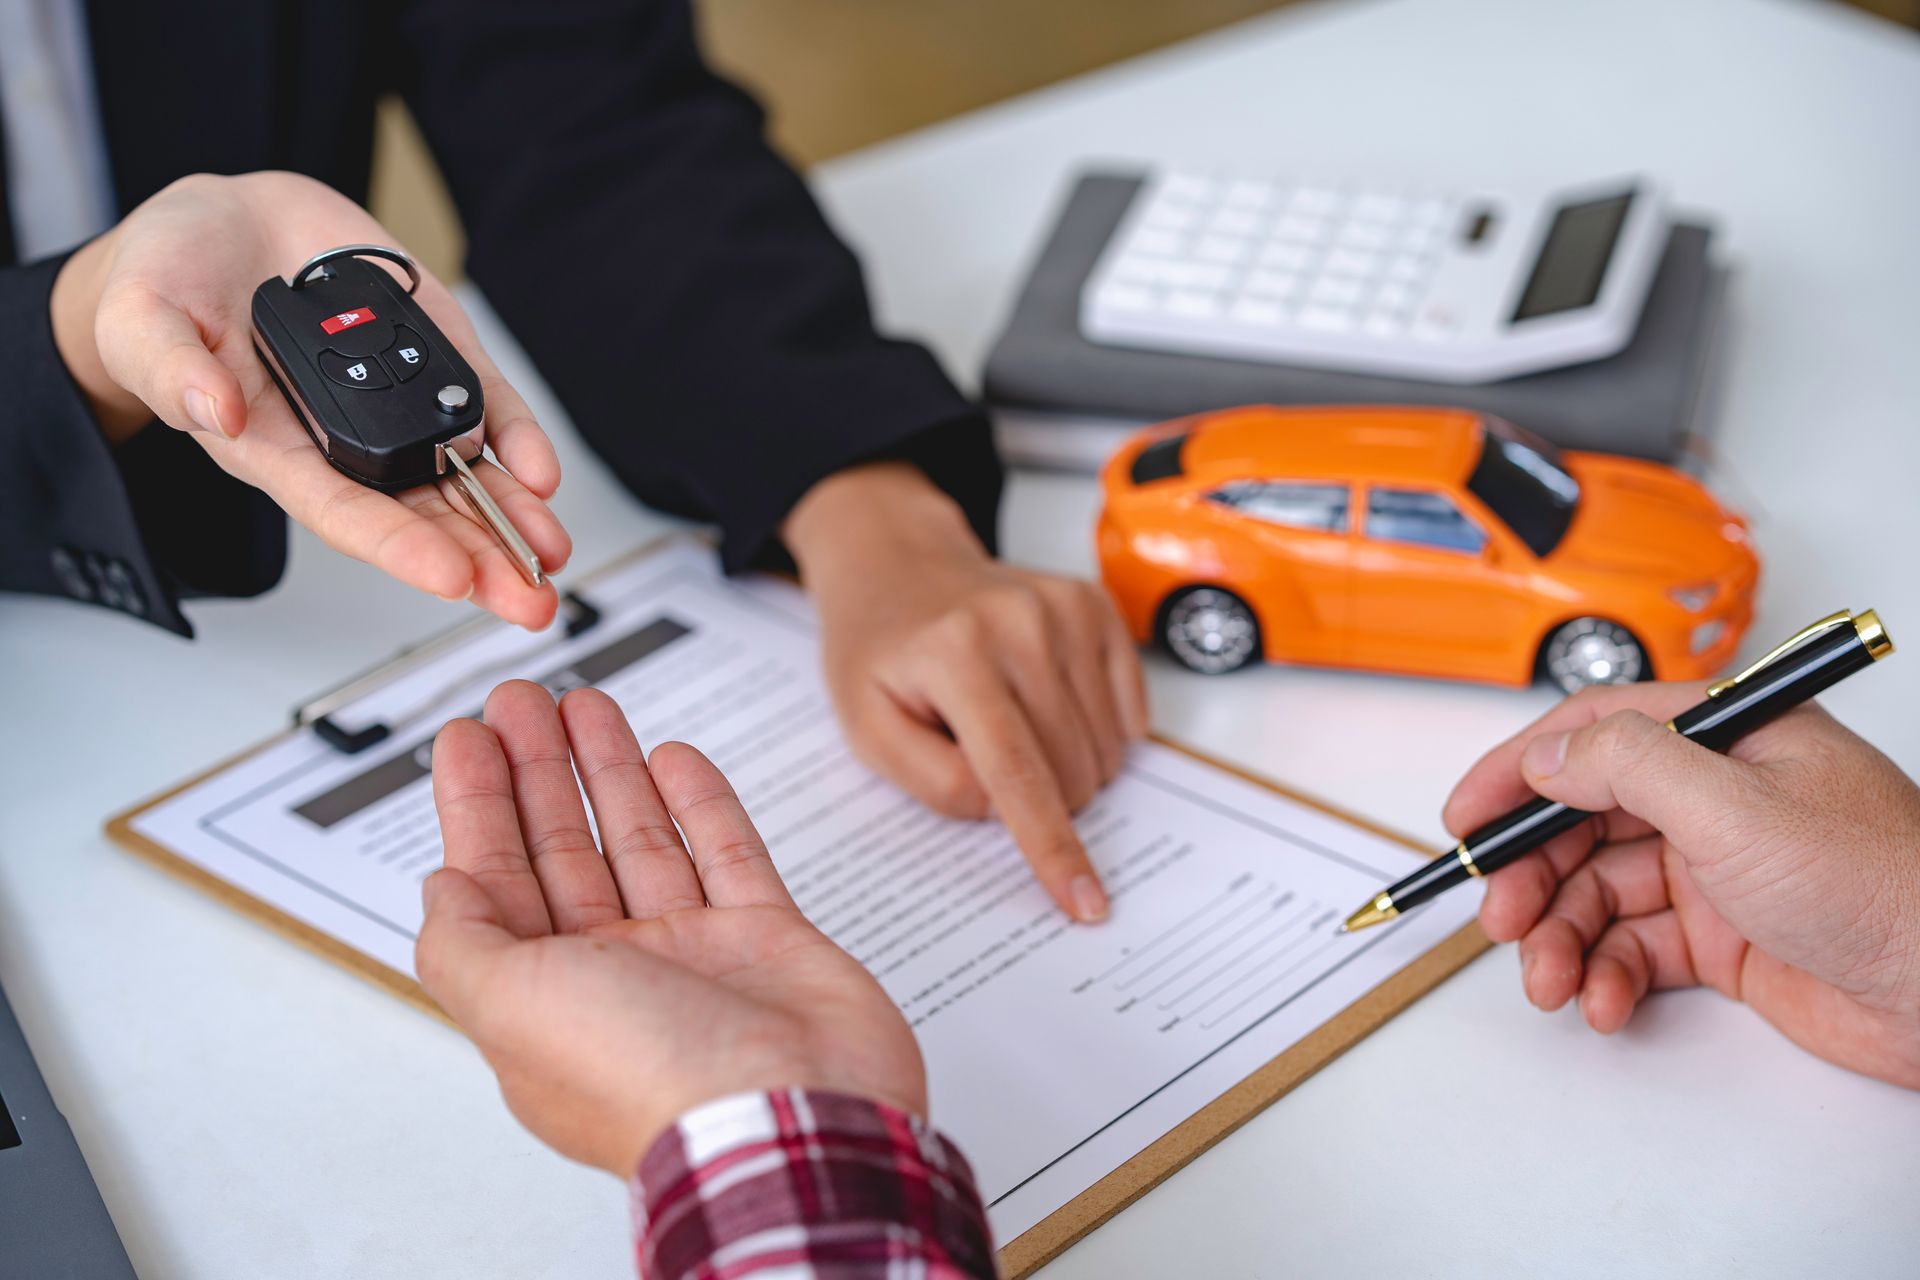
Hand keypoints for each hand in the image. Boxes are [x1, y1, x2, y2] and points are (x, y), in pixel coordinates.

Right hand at [49, 172, 568, 627]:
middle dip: (481, 557)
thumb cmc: (170, 282)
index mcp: (274, 450)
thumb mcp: (139, 317)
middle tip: (531, 598)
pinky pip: (483, 404)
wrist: (223, 224)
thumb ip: (169, 366)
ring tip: (551, 555)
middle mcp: (343, 439)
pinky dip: (517, 438)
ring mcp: (393, 398)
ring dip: (512, 515)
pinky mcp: (430, 349)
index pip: (343, 513)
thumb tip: (213, 410)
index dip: (398, 547)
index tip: (451, 577)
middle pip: (421, 513)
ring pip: (462, 472)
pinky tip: (543, 473)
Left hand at [416, 680, 925, 1174]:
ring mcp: (695, 956)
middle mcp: (616, 978)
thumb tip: (439, 891)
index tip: (467, 739)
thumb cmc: (649, 1077)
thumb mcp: (511, 1006)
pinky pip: (728, 856)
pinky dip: (702, 805)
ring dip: (611, 771)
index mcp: (545, 1002)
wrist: (791, 1116)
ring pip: (642, 843)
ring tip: (589, 704)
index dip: (476, 808)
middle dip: (538, 772)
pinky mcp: (768, 941)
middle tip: (523, 702)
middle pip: (564, 854)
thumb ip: (462, 943)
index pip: (495, 886)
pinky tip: (676, 759)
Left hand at [783, 463, 1148, 922]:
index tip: (1085, 904)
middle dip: (1040, 799)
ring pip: (1106, 750)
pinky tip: (1045, 704)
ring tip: (1009, 722)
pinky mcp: (1096, 607)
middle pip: (1070, 771)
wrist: (899, 565)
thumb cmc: (880, 651)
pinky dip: (1095, 732)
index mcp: (956, 655)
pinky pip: (1130, 715)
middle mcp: (1021, 624)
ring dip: (1066, 766)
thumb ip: (934, 780)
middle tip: (985, 760)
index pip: (1017, 773)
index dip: (1053, 847)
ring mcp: (1066, 609)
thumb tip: (1008, 809)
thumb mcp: (867, 727)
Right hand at [1444, 682, 1919, 1087]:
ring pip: (1597, 892)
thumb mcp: (1738, 807)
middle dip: (1530, 873)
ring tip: (1546, 979)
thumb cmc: (1883, 885)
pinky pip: (1631, 949)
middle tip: (1496, 915)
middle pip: (1582, 822)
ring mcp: (1716, 869)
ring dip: (1558, 936)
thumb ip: (1629, 767)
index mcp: (1724, 738)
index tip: (1463, 817)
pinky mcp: (1722, 938)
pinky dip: (1603, 976)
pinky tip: (1603, 1001)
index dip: (1517, 772)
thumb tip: (1549, 752)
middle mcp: (1714, 796)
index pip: (1593, 733)